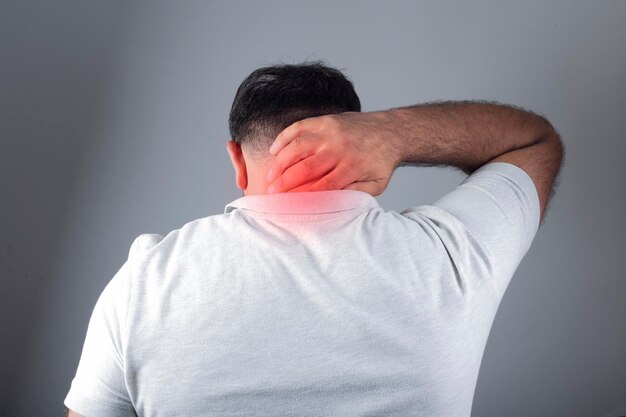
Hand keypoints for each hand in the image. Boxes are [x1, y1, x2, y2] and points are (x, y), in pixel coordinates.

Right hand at [265, 111, 399, 195]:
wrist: (392, 131)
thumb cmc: (381, 162)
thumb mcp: (376, 185)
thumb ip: (355, 195)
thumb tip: (332, 204)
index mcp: (352, 168)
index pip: (322, 186)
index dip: (302, 196)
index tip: (287, 205)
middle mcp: (339, 149)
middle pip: (306, 168)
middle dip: (285, 182)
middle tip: (270, 193)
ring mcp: (330, 132)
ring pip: (298, 146)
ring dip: (279, 162)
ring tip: (268, 176)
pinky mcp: (325, 120)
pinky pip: (298, 127)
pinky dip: (283, 138)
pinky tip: (273, 151)